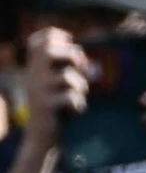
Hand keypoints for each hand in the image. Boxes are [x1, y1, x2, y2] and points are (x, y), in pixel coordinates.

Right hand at [23, 27, 88, 151]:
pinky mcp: (45, 106)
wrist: (43, 136)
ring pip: (66, 76)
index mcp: (34, 67)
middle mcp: (32, 75)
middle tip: (80, 67)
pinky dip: (79, 103)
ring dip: (81, 85)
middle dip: (71, 55)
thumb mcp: (58, 84)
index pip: (38, 40)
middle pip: (48, 51)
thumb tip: (85, 58)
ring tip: (80, 95)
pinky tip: (77, 111)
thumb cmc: (57, 108)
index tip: (71, 42)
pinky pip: (69, 97)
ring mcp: (37, 90)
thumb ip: (68, 68)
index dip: (56, 35)